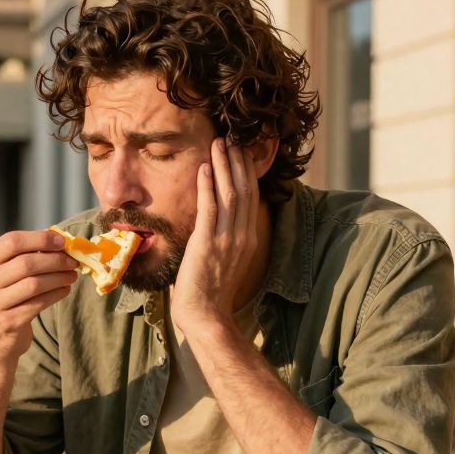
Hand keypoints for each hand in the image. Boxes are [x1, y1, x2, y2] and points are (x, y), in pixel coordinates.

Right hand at [0, 230, 78, 360]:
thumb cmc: (6, 296)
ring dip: (59, 277)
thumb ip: (26, 253)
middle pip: (26, 263)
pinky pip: (39, 303)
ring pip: (34, 284)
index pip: (12, 241)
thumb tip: (58, 238)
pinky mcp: (8, 322)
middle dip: (55, 260)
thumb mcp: (5, 272)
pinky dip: (57, 294)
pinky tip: (65, 289)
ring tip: (72, 275)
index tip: (62, 241)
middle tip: (72, 261)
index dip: (40, 239)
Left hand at [171, 138, 259, 327]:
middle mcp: (242, 235)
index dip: (246, 172)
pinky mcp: (208, 244)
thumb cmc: (208, 291)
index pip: (251, 197)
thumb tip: (212, 220)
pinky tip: (203, 168)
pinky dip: (207, 186)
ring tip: (219, 144)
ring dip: (223, 166)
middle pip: (245, 190)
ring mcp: (227, 239)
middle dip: (238, 162)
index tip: (241, 152)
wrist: (206, 315)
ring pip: (230, 194)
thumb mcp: (222, 259)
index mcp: (247, 238)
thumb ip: (222, 237)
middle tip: (232, 138)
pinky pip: (209, 208)